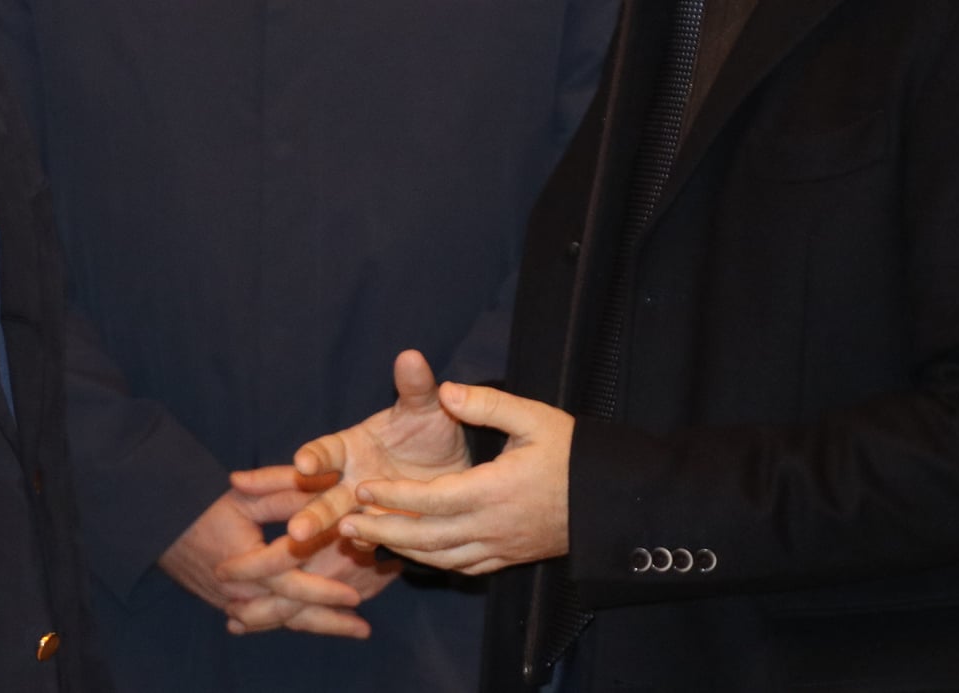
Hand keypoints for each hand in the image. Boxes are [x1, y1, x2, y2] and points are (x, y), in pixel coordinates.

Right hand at [214, 504, 401, 638]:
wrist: (164, 528)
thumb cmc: (208, 506)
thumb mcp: (246, 494)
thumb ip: (285, 490)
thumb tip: (327, 486)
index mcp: (243, 559)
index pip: (288, 578)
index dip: (321, 587)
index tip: (354, 592)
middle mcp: (238, 588)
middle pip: (289, 611)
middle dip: (328, 618)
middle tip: (363, 625)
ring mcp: (232, 602)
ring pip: (281, 622)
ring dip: (317, 626)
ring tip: (353, 629)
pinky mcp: (231, 607)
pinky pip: (268, 622)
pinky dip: (295, 624)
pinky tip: (321, 625)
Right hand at [280, 349, 472, 544]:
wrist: (459, 465)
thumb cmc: (432, 429)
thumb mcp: (425, 408)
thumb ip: (415, 387)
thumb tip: (411, 356)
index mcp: (351, 447)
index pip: (325, 452)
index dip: (313, 457)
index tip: (303, 464)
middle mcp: (351, 479)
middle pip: (324, 496)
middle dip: (310, 512)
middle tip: (295, 530)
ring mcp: (365, 508)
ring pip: (340, 523)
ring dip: (325, 534)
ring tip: (308, 546)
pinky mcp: (384, 530)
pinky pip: (371, 540)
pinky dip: (366, 545)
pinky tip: (365, 550)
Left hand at [336, 380, 572, 576]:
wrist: (613, 500)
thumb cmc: (573, 453)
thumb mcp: (534, 417)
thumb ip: (488, 403)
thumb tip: (445, 390)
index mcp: (494, 491)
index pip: (430, 500)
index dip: (392, 496)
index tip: (361, 487)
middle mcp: (492, 526)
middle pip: (426, 538)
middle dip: (382, 530)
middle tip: (344, 522)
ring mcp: (500, 548)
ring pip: (439, 558)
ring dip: (400, 548)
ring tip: (366, 537)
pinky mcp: (508, 558)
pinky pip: (461, 567)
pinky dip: (430, 561)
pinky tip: (412, 551)